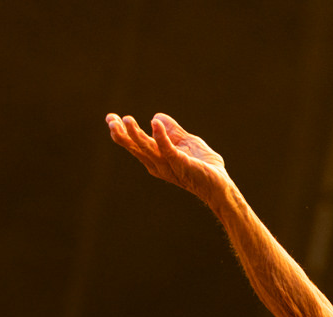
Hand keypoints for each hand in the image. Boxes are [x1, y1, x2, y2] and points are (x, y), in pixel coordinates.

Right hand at [105, 112, 230, 204]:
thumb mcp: (186, 142)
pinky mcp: (181, 164)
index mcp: (157, 158)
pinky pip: (167, 149)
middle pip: (135, 148)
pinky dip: (161, 136)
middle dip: (121, 134)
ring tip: (127, 120)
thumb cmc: (204, 165)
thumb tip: (156, 116)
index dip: (122, 131)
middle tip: (111, 120)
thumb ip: (172, 131)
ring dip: (136, 134)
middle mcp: (158, 163)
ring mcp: (168, 165)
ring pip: (146, 149)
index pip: (135, 144)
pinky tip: (155, 123)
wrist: (221, 183)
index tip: (111, 118)